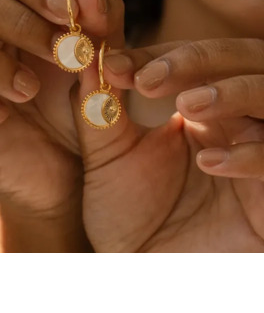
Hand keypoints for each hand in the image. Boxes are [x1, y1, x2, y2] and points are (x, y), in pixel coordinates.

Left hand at [74, 37, 263, 251]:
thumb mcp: (106, 159)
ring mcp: (261, 150)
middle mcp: (237, 120)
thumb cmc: (129, 216)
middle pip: (244, 58)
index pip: (190, 58)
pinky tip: (208, 163)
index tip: (116, 66)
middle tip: (150, 78)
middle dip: (200, 59)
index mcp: (200, 106)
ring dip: (233, 92)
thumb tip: (83, 56)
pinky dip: (251, 154)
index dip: (157, 55)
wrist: (150, 274)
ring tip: (188, 104)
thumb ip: (97, 109)